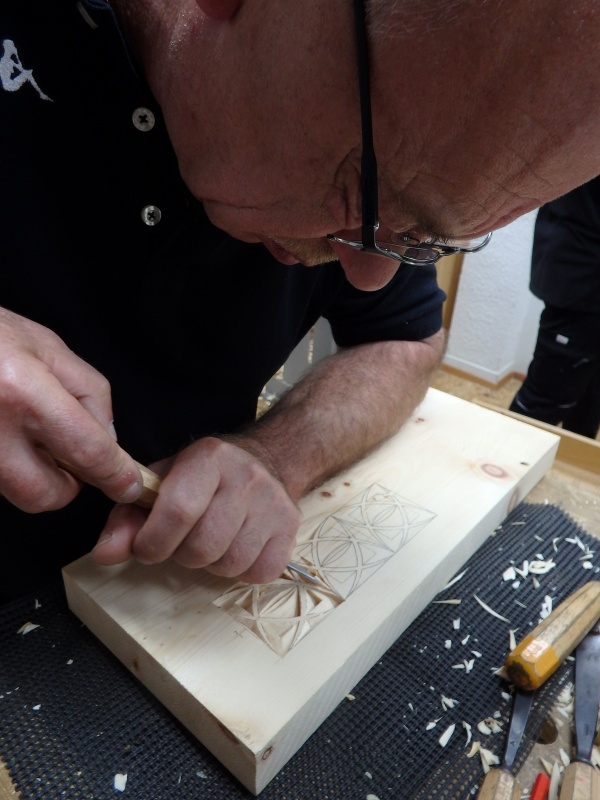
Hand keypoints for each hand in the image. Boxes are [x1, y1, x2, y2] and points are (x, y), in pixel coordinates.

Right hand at [0, 308, 141, 510]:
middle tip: (68, 454)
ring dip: (36, 474)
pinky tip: (8, 430)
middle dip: (66, 484)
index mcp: (21, 391)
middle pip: (44, 494)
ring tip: (29, 431)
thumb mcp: (48, 347)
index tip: (128, 482)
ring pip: (17, 492)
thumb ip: (88, 394)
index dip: (115, 472)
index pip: (85, 450)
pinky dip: (12, 465)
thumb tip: (108, 439)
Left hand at [92, 437, 300, 583]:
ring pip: (230, 563)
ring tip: (211, 542)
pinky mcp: (291, 527)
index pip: (178, 510)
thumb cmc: (206, 476)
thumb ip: (128, 516)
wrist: (267, 459)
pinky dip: (240, 572)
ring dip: (211, 564)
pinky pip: (258, 573)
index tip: (146, 548)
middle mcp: (246, 477)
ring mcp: (274, 503)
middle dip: (182, 555)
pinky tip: (236, 547)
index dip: (154, 541)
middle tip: (183, 542)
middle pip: (203, 545)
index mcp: (209, 458)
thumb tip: (105, 552)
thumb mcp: (163, 482)